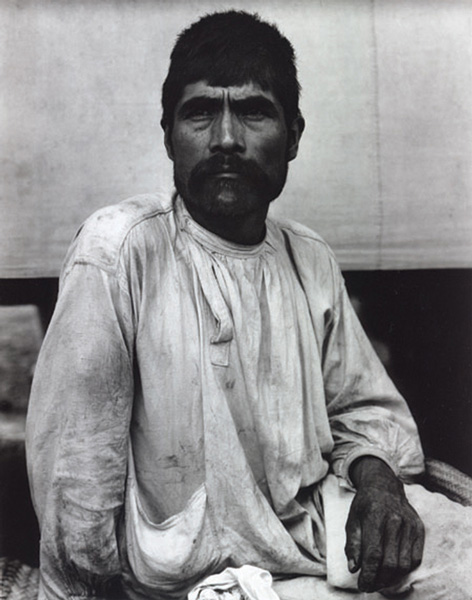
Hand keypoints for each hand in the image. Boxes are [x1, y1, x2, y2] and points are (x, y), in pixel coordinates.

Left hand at [345, 456, 424, 591]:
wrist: (384, 485)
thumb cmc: (365, 504)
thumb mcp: (352, 519)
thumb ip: (352, 544)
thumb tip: (354, 568)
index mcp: (375, 516)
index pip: (373, 554)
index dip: (368, 574)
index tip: (362, 585)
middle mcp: (395, 520)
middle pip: (390, 562)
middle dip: (379, 580)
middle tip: (369, 585)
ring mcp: (410, 525)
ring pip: (404, 564)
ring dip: (391, 578)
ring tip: (380, 581)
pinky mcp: (419, 528)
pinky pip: (415, 558)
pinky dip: (405, 569)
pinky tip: (393, 571)